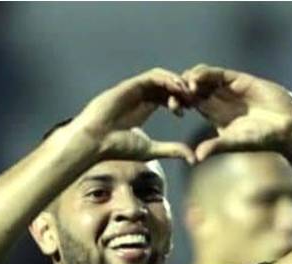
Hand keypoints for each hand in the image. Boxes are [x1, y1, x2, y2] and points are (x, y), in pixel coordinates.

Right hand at [70, 68, 196, 163]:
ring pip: (161, 78)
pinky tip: (177, 88)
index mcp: (144, 109)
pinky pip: (152, 76)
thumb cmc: (117, 147)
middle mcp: (140, 96)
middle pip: (166, 85)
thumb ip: (171, 150)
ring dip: (177, 82)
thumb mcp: (151, 149)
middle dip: (182, 89)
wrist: (95, 141)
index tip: (192, 109)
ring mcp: (134, 89)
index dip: (181, 100)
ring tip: (189, 92)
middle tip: (195, 98)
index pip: (167, 97)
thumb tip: (193, 159)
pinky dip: (167, 79)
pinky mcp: (130, 85)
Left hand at [180, 65, 291, 160]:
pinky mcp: (240, 79)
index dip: (180, 102)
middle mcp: (220, 98)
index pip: (191, 103)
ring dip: (191, 79)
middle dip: (182, 88)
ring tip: (183, 87)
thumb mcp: (233, 143)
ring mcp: (230, 87)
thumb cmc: (261, 139)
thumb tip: (196, 158)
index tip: (172, 107)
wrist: (286, 128)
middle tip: (173, 93)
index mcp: (214, 113)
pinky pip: (218, 73)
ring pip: (204, 77)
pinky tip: (195, 80)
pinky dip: (205, 74)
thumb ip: (215, 146)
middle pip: (194, 87)